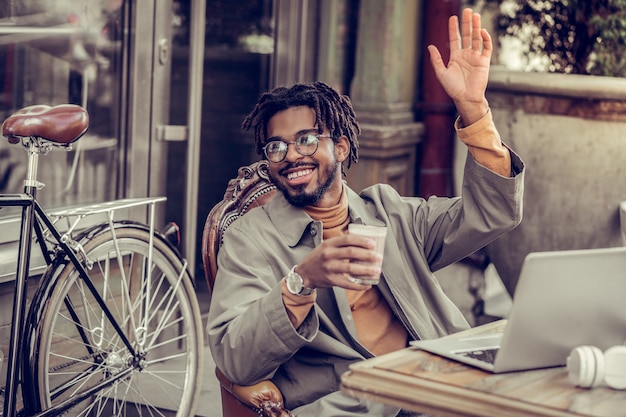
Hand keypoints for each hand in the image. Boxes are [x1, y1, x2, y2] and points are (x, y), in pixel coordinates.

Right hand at [295, 234, 381, 290]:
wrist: (304, 273)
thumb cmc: (318, 258)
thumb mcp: (326, 246)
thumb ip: (340, 243)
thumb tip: (361, 240)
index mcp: (329, 244)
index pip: (348, 240)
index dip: (362, 241)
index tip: (373, 244)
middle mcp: (328, 255)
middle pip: (352, 253)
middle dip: (368, 255)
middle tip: (378, 257)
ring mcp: (329, 268)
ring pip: (351, 268)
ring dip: (366, 270)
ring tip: (376, 270)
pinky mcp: (330, 280)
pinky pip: (347, 284)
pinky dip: (359, 285)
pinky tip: (367, 284)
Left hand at [428, 8, 491, 124]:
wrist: (466, 98)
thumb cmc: (453, 88)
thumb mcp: (441, 73)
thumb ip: (436, 60)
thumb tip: (430, 46)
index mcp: (456, 56)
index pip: (455, 39)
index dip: (454, 28)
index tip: (453, 17)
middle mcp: (466, 55)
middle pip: (467, 35)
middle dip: (467, 23)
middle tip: (467, 10)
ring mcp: (476, 57)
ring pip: (477, 38)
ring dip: (476, 27)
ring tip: (476, 15)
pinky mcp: (484, 62)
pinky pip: (486, 48)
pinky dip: (485, 39)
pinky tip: (482, 31)